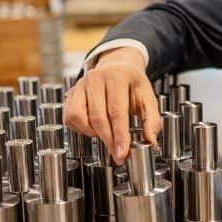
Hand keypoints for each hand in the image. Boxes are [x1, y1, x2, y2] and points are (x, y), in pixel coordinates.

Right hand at [62, 47, 161, 163]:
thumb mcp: (148, 98)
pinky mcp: (70, 94)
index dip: (119, 135)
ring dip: (92, 133)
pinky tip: (95, 127)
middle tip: (118, 154)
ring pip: (78, 117)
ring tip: (107, 133)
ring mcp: (80, 85)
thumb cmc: (132, 84)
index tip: (122, 153)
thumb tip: (151, 142)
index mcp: (117, 76)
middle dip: (108, 140)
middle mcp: (95, 78)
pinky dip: (81, 128)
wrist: (117, 67)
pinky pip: (69, 118)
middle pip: (97, 116)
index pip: (116, 111)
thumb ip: (152, 120)